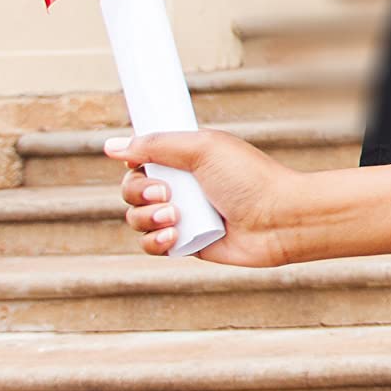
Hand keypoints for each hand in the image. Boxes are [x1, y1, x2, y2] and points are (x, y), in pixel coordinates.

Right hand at [113, 130, 308, 267]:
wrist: (279, 219)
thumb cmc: (249, 179)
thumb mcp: (203, 149)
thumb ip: (155, 145)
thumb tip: (110, 146)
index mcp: (186, 159)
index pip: (140, 159)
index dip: (134, 162)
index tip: (140, 164)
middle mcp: (182, 186)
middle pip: (131, 190)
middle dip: (138, 192)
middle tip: (164, 193)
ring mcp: (182, 216)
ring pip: (136, 218)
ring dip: (146, 217)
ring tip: (175, 217)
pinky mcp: (185, 244)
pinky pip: (150, 245)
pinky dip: (155, 241)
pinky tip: (173, 235)